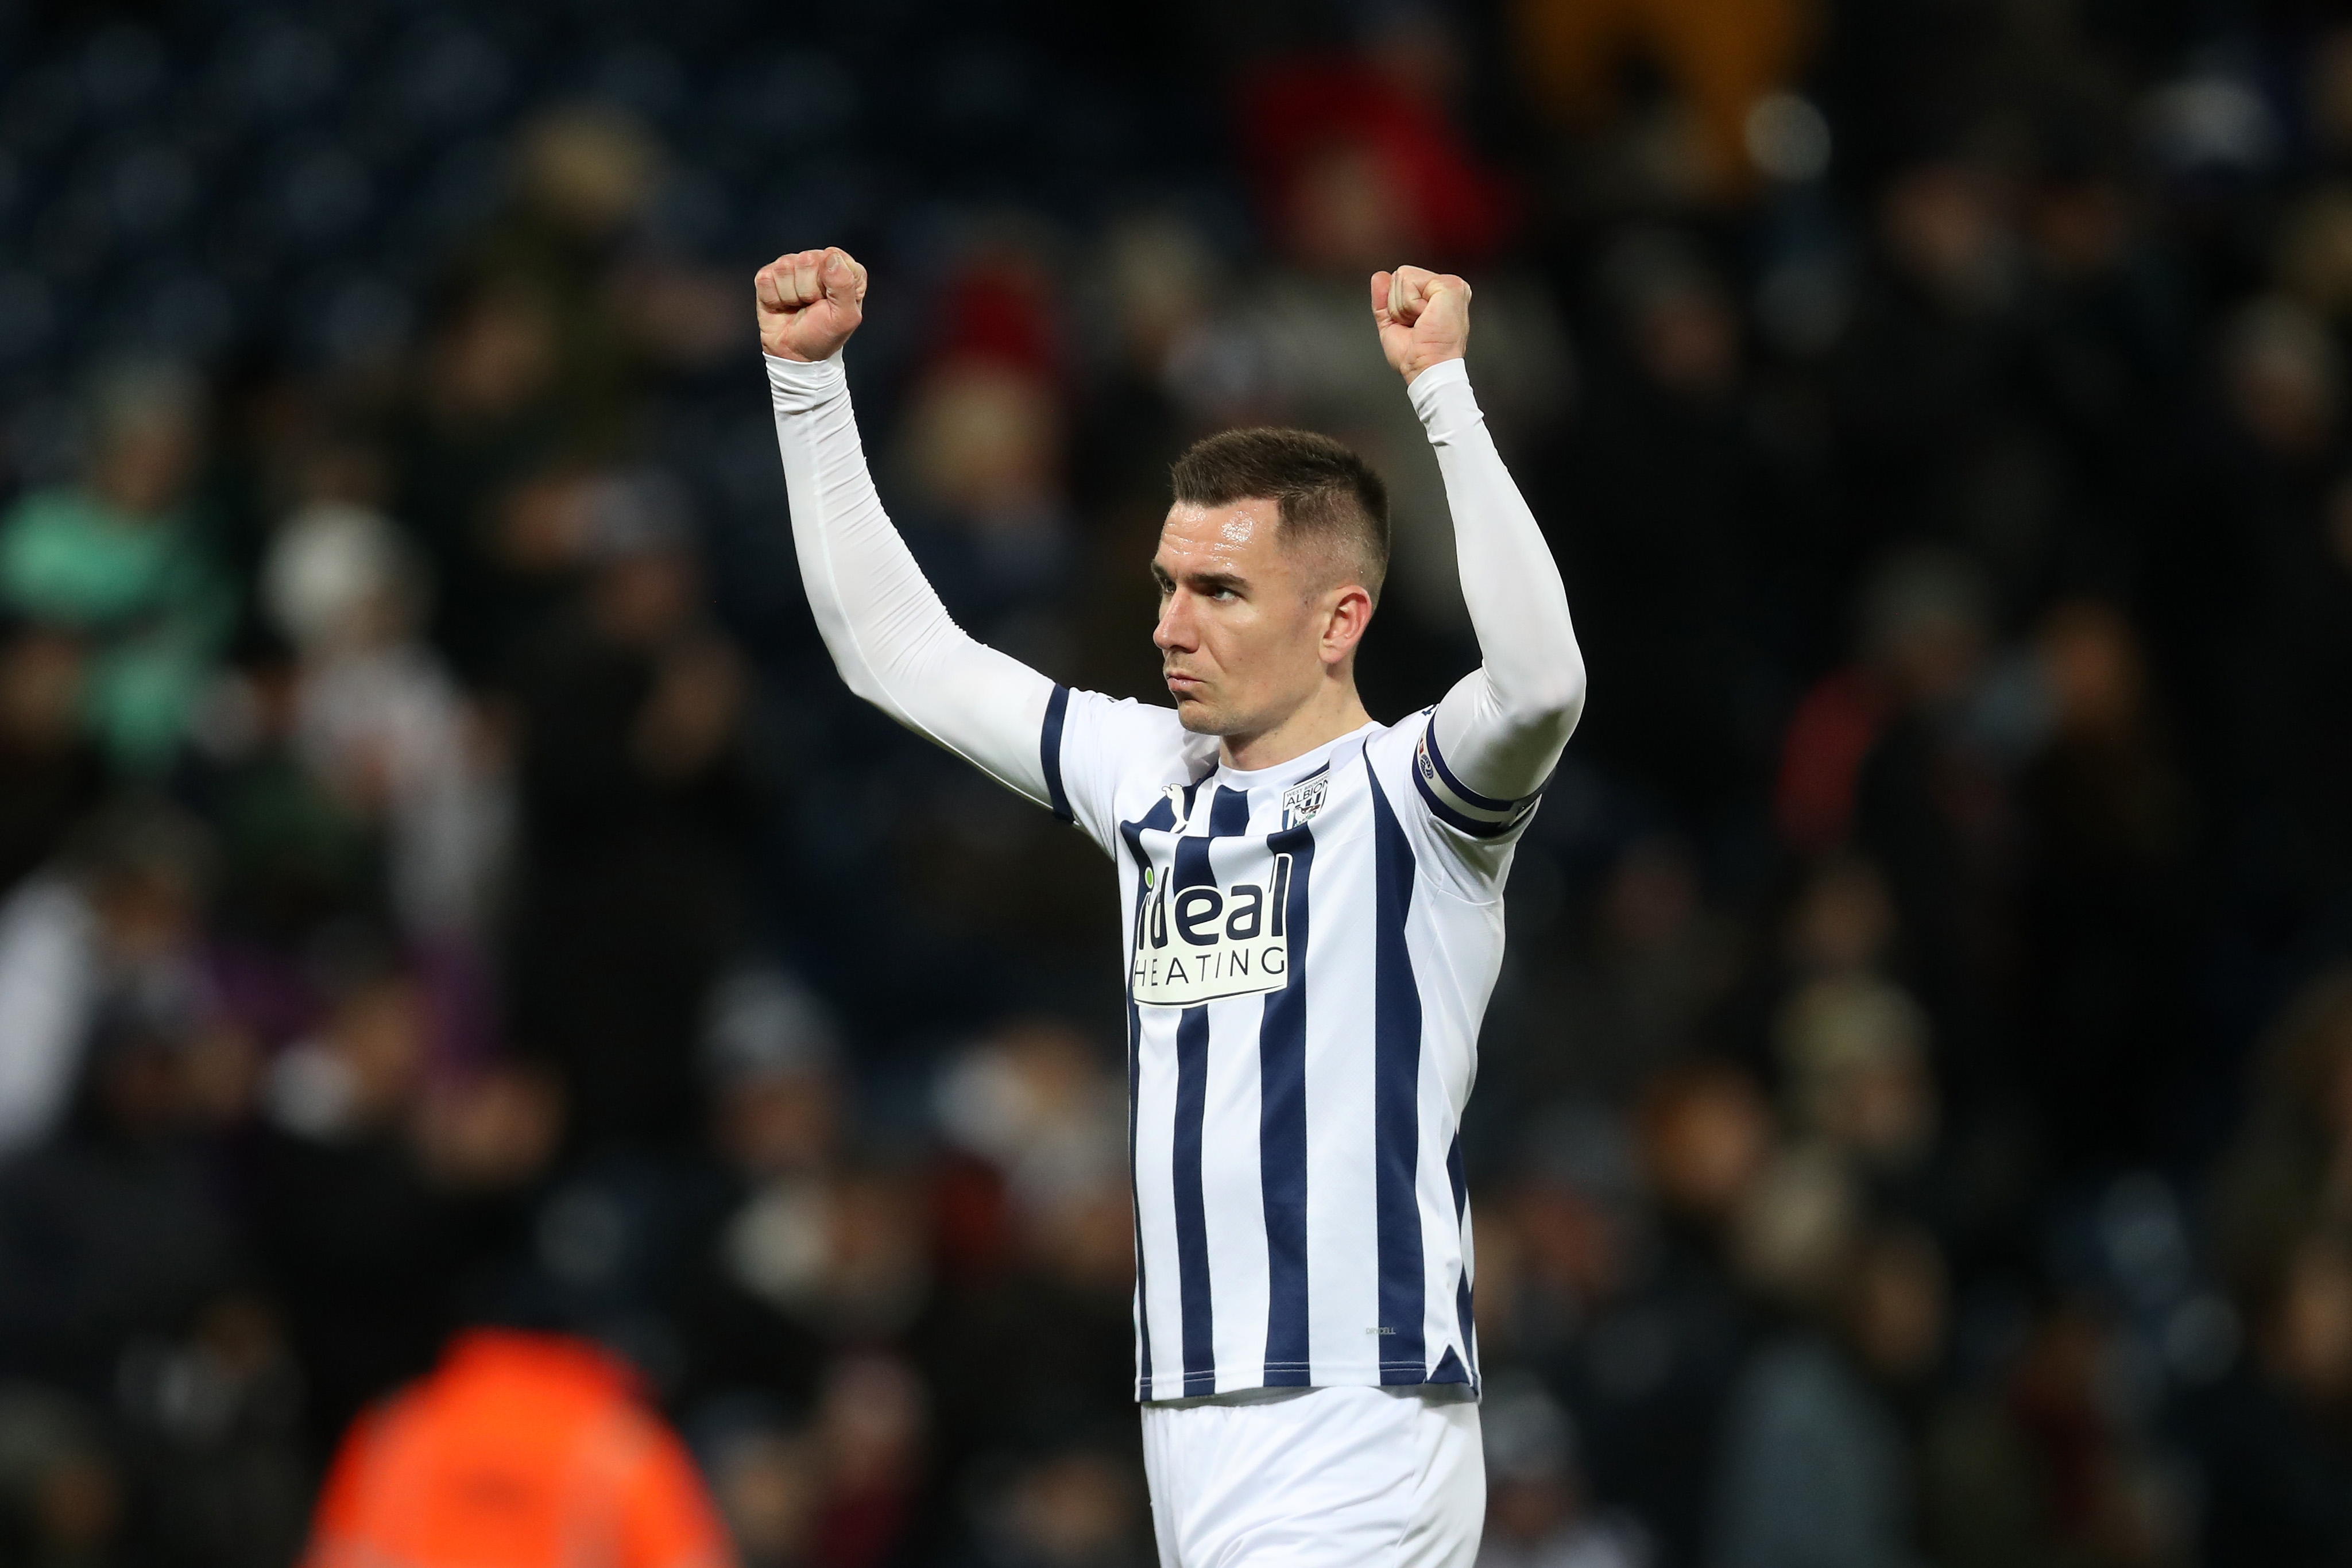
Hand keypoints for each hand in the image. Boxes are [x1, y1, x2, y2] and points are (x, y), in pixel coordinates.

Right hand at [756, 247, 868, 361]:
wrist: (795, 354)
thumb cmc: (823, 335)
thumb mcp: (845, 317)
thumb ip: (844, 285)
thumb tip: (830, 257)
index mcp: (842, 267)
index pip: (833, 256)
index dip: (829, 282)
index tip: (830, 301)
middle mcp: (816, 262)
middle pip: (806, 260)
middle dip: (808, 290)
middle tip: (812, 306)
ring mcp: (791, 266)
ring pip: (784, 267)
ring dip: (791, 295)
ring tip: (798, 306)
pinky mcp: (768, 276)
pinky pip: (766, 279)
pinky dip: (773, 298)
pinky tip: (782, 306)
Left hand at [1371, 265, 1470, 383]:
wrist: (1428, 369)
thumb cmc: (1416, 356)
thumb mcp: (1391, 323)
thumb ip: (1384, 299)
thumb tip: (1379, 276)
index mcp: (1436, 295)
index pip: (1401, 281)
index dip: (1396, 306)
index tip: (1413, 326)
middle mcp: (1445, 287)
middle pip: (1400, 275)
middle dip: (1398, 305)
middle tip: (1417, 325)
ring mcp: (1450, 284)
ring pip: (1402, 276)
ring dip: (1404, 308)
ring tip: (1422, 324)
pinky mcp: (1449, 285)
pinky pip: (1410, 282)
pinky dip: (1410, 306)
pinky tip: (1426, 319)